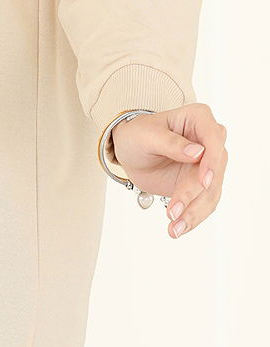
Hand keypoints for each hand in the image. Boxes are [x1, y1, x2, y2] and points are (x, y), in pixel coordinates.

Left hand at [111, 103, 227, 238]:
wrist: (132, 153)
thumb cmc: (137, 134)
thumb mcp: (146, 135)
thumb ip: (171, 142)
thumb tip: (198, 152)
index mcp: (198, 118)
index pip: (214, 138)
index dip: (212, 162)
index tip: (204, 182)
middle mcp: (209, 142)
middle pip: (213, 171)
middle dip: (195, 194)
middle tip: (173, 212)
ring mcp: (209, 166)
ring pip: (210, 193)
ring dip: (193, 213)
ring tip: (173, 228)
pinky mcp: (203, 186)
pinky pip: (203, 205)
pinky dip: (192, 218)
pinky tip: (177, 228)